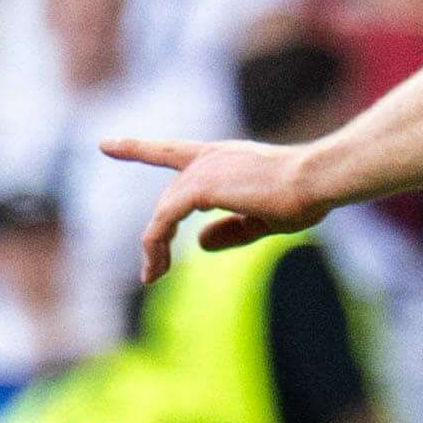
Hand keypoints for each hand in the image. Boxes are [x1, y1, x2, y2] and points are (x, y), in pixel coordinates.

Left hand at [104, 133, 329, 280]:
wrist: (317, 180)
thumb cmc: (303, 197)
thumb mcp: (261, 220)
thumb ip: (230, 231)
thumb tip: (199, 245)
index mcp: (222, 158)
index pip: (172, 152)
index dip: (138, 149)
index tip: (105, 144)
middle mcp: (209, 158)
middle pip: (169, 198)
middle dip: (155, 237)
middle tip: (152, 275)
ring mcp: (204, 169)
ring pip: (164, 210)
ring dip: (154, 246)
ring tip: (152, 277)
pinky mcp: (202, 185)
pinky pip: (165, 217)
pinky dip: (156, 241)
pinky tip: (157, 265)